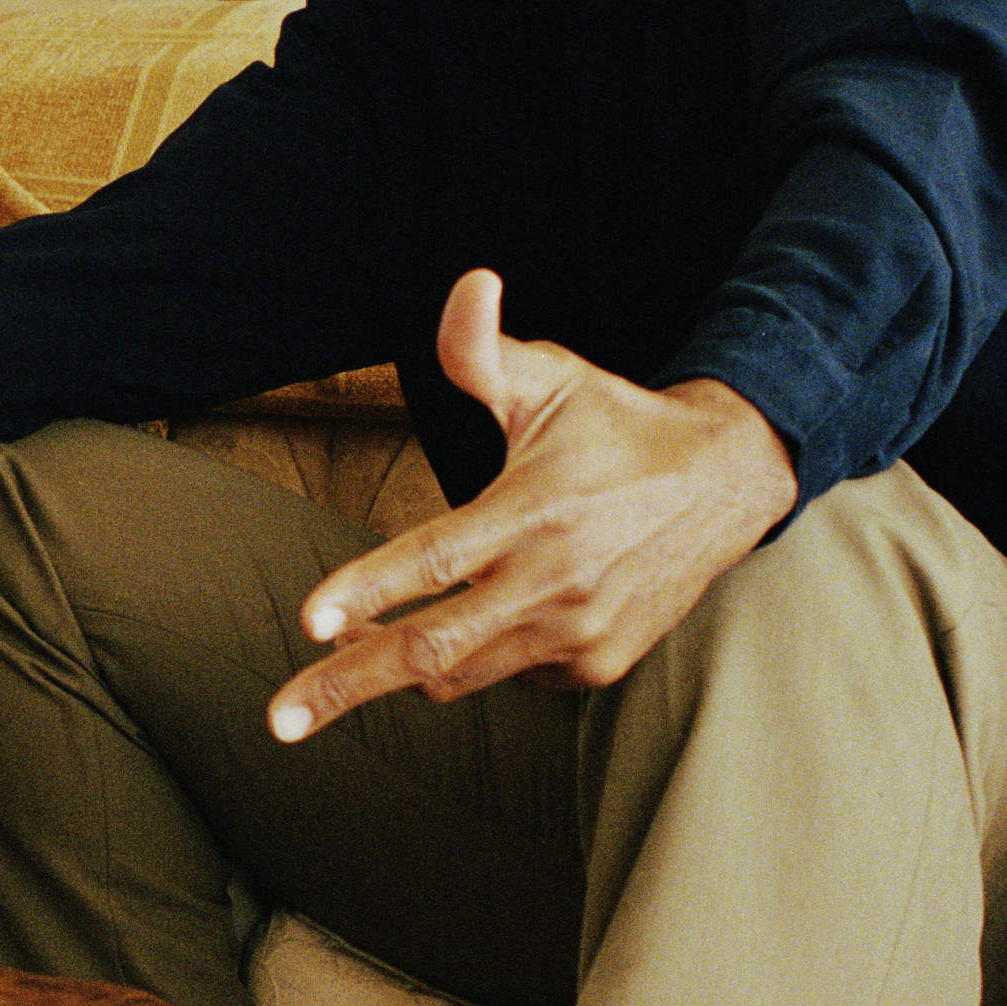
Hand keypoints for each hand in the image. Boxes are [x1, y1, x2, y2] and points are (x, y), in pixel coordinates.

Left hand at [272, 274, 793, 743]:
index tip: (309, 620)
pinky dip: (470, 658)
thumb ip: (485, 349)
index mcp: (534, 510)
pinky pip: (508, 674)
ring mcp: (578, 632)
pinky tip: (464, 622)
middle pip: (434, 648)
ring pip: (463, 673)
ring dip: (399, 668)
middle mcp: (556, 581)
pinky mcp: (596, 664)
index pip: (437, 558)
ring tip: (342, 655)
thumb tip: (468, 285)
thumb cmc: (618, 426)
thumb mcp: (553, 379)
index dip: (369, 588)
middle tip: (281, 719)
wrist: (725, 486)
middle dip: (348, 685)